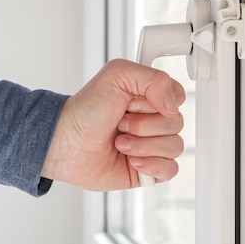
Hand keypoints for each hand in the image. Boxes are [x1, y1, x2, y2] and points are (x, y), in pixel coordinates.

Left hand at [41, 59, 184, 190]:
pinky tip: (131, 161)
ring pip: (175, 147)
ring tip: (120, 143)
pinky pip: (170, 170)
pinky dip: (151, 166)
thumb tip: (173, 105)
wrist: (66, 144)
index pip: (178, 97)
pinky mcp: (148, 168)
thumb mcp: (117, 75)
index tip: (134, 102)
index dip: (159, 102)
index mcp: (149, 95)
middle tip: (121, 124)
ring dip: (143, 146)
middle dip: (144, 126)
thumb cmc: (86, 110)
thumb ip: (153, 78)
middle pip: (177, 124)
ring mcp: (151, 145)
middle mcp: (152, 119)